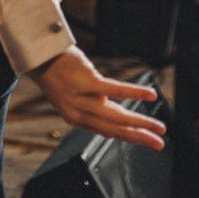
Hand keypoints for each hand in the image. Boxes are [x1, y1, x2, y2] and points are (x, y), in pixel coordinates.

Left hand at [30, 46, 165, 149]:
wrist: (39, 54)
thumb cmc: (58, 72)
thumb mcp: (73, 95)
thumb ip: (95, 104)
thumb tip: (118, 113)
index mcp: (76, 118)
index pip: (107, 133)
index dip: (129, 138)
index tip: (146, 141)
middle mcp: (78, 112)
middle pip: (114, 129)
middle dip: (139, 137)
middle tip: (159, 143)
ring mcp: (82, 98)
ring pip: (116, 116)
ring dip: (140, 123)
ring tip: (159, 127)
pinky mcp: (87, 82)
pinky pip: (115, 90)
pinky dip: (134, 94)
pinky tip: (150, 95)